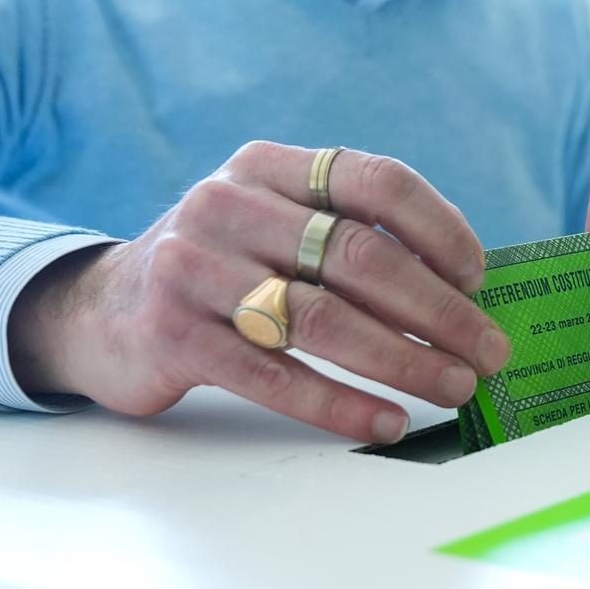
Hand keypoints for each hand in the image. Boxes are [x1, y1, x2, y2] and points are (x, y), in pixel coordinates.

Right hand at [7, 143, 510, 442]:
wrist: (101, 310)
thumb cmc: (222, 268)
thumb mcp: (271, 223)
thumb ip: (345, 236)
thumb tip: (461, 290)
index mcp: (267, 166)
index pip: (374, 180)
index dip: (439, 228)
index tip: (479, 277)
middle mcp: (229, 205)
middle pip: (359, 257)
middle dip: (439, 310)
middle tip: (488, 351)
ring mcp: (195, 268)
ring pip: (323, 319)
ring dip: (404, 360)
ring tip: (455, 388)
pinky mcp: (174, 335)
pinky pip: (276, 377)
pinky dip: (342, 404)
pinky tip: (387, 421)